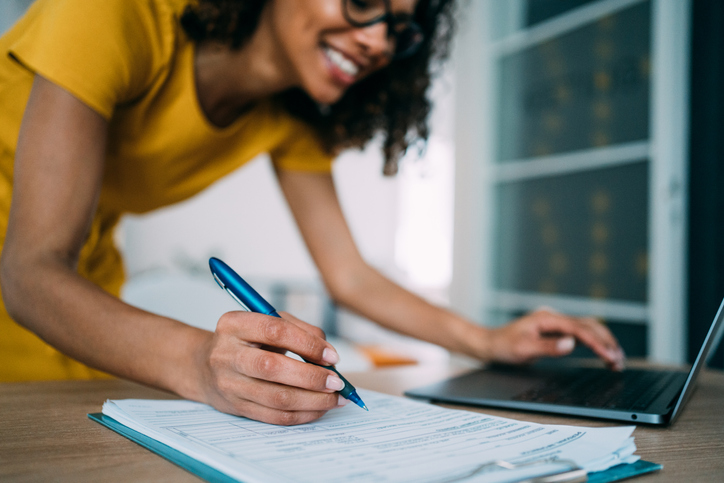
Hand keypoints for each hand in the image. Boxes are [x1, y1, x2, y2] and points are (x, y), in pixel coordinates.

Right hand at [197, 311, 346, 424]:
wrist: (205, 366)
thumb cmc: (246, 341)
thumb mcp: (268, 322)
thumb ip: (300, 330)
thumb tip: (329, 354)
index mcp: (234, 324)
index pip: (275, 331)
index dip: (308, 344)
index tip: (332, 355)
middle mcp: (227, 354)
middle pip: (273, 368)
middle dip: (312, 377)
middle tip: (337, 381)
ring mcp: (229, 383)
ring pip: (276, 397)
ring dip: (312, 401)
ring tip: (334, 398)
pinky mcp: (236, 407)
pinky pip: (274, 416)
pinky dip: (302, 414)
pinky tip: (319, 408)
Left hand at [484, 308, 624, 369]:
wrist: (491, 344)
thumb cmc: (504, 346)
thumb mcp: (524, 349)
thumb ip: (548, 347)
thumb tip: (571, 344)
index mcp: (547, 319)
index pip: (579, 329)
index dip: (597, 343)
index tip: (609, 356)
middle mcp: (554, 318)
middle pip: (588, 325)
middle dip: (606, 342)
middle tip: (619, 360)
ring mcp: (555, 324)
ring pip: (587, 329)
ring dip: (603, 342)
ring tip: (617, 360)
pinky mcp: (556, 332)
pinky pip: (580, 335)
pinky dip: (594, 344)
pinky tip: (603, 354)